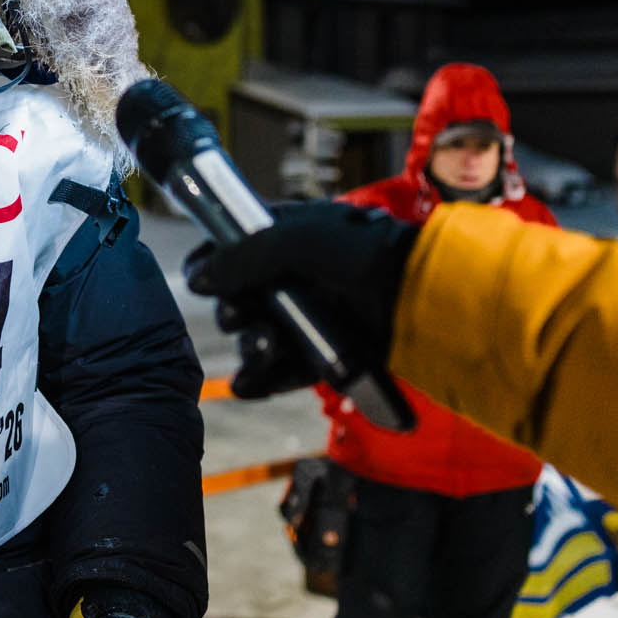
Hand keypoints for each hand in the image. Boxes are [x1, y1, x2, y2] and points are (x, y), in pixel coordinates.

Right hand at [184, 200, 418, 392]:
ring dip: (250, 345)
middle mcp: (298, 275)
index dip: (213, 260)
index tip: (198, 277)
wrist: (419, 299)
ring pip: (260, 336)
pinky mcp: (325, 355)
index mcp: (292, 235)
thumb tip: (198, 278)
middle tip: (239, 315)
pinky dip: (262, 378)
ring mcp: (312, 317)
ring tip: (263, 347)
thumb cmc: (364, 256)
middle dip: (234, 310)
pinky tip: (248, 382)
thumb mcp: (297, 240)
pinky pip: (281, 370)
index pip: (238, 245)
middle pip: (242, 298)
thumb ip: (242, 256)